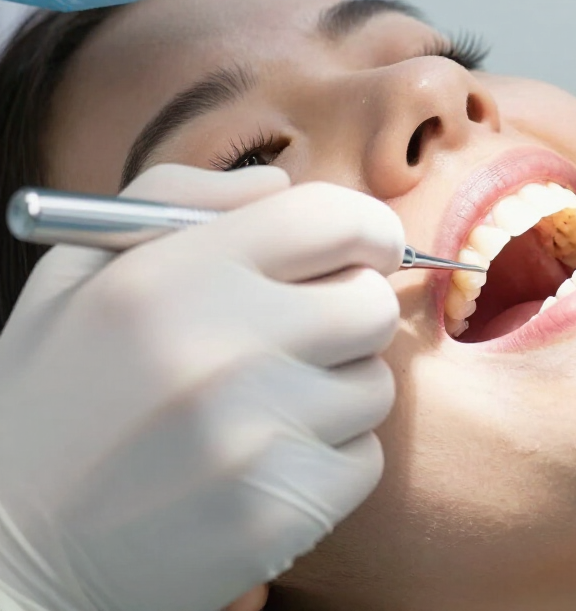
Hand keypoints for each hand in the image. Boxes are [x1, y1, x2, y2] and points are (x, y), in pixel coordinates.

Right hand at [0, 164, 403, 610]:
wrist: (11, 557)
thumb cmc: (54, 397)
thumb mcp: (80, 273)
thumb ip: (176, 198)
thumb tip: (278, 182)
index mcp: (174, 278)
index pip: (333, 218)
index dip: (368, 229)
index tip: (367, 248)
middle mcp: (222, 351)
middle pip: (372, 303)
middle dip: (349, 312)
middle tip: (303, 335)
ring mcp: (254, 439)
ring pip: (375, 385)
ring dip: (337, 391)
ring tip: (263, 409)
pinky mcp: (279, 514)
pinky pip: (366, 460)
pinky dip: (331, 461)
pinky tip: (264, 465)